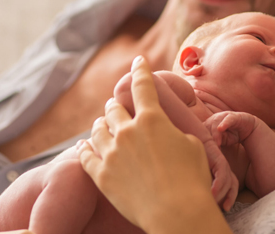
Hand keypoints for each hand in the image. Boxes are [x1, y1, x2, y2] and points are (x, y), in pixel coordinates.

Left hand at [77, 56, 230, 233]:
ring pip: (97, 130)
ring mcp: (111, 154)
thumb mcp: (192, 146)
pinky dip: (84, 148)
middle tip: (116, 106)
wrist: (177, 212)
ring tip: (101, 125)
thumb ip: (174, 134)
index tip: (138, 61)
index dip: (139, 70)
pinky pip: (85, 156)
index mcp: (152, 119)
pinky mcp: (101, 176)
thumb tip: (167, 135)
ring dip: (100, 124)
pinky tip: (83, 145)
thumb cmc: (192, 179)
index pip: (142, 85)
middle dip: (116, 105)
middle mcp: (127, 131)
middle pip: (113, 109)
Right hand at [200, 137, 238, 210]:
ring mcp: (223, 165)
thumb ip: (202, 182)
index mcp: (221, 171)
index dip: (229, 198)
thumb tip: (199, 198)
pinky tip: (211, 194)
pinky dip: (218, 186)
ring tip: (211, 203)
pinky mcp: (219, 160)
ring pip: (227, 184)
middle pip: (232, 187)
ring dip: (220, 195)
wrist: (194, 138)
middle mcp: (225, 169)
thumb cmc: (193, 156)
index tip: (224, 209)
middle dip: (229, 199)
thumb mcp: (199, 171)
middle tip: (223, 209)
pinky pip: (222, 177)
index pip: (231, 187)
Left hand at [205, 112, 259, 146]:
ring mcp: (222, 116)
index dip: (200, 140)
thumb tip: (205, 155)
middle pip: (205, 127)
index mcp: (208, 125)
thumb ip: (213, 145)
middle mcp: (213, 119)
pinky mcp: (233, 116)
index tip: (202, 151)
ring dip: (215, 134)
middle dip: (207, 139)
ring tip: (218, 144)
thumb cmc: (231, 135)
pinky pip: (227, 119)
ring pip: (214, 122)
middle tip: (210, 150)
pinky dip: (224, 124)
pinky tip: (221, 129)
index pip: (200, 132)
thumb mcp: (221, 142)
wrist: (246, 128)